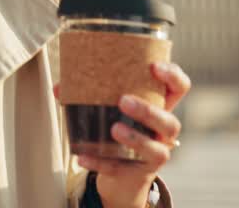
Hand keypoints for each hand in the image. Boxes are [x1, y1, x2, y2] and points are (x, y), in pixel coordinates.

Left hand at [56, 62, 191, 207]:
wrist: (122, 171)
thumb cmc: (118, 126)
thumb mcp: (110, 109)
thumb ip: (88, 94)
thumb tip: (60, 86)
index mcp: (160, 107)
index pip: (179, 88)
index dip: (172, 76)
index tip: (153, 66)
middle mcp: (164, 130)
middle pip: (170, 120)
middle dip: (148, 111)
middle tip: (123, 101)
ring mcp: (156, 153)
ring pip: (157, 149)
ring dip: (136, 138)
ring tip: (114, 129)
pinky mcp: (140, 172)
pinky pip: (122, 168)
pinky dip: (102, 163)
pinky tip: (83, 156)